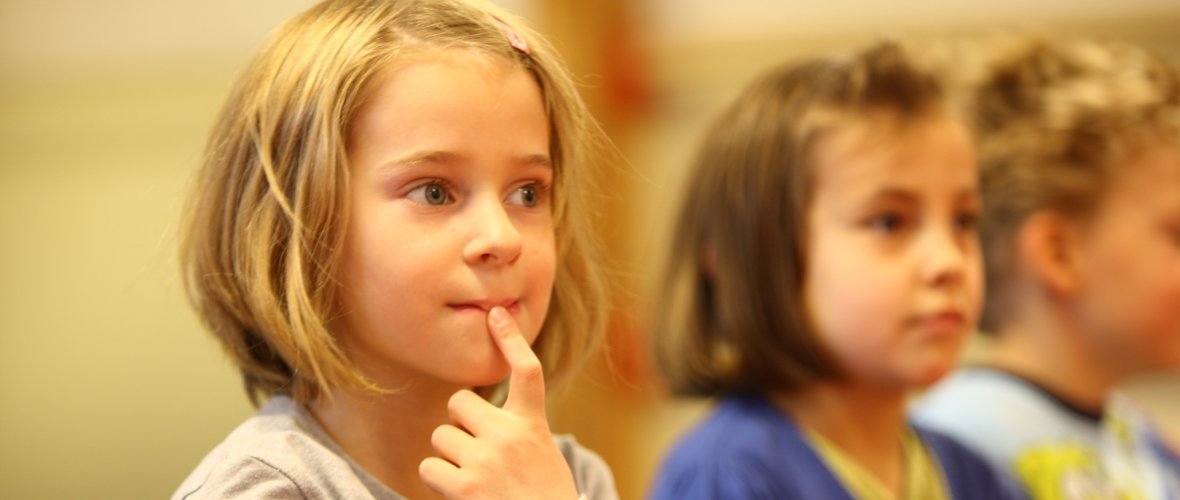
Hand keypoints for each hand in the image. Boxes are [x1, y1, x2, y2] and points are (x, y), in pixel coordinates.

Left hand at [419, 306, 577, 498]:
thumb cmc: (542, 494)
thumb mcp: (541, 453)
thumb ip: (516, 430)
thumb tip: (469, 412)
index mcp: (532, 425)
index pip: (526, 372)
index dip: (511, 340)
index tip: (496, 314)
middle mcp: (510, 436)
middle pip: (458, 404)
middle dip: (459, 424)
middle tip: (478, 451)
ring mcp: (486, 460)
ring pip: (440, 436)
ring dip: (449, 456)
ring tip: (474, 478)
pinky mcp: (465, 488)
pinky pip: (429, 467)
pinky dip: (439, 481)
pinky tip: (462, 493)